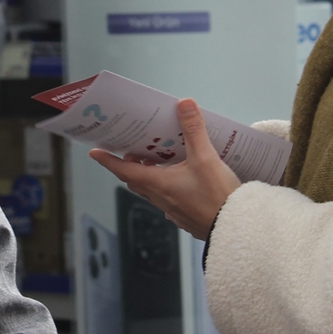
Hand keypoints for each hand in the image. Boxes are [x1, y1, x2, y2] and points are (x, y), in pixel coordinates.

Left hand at [90, 99, 241, 239]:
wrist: (237, 229)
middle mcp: (161, 199)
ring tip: (160, 160)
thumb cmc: (217, 196)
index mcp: (158, 185)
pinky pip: (168, 200)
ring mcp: (173, 211)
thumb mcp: (206, 157)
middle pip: (136, 181)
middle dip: (131, 166)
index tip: (95, 153)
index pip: (124, 171)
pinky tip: (183, 180)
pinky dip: (167, 187)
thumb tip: (184, 105)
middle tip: (134, 150)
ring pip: (152, 191)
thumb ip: (194, 130)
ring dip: (150, 176)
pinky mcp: (186, 218)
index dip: (109, 161)